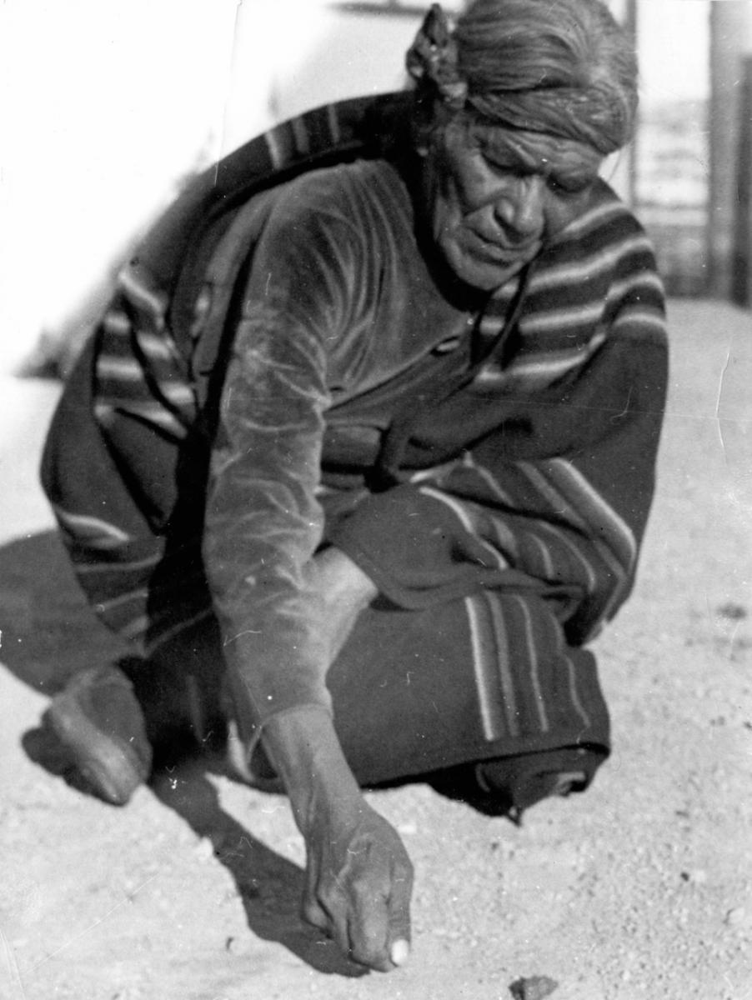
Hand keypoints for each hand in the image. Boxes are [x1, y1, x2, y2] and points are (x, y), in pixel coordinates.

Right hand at [261, 707, 412, 971]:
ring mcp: (317, 904)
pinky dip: (341, 927)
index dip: (388, 958)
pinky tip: (347, 901)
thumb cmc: (374, 841)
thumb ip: (400, 916)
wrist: (332, 817)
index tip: (397, 951)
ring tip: (368, 906)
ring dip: (359, 939)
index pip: (372, 950)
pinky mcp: (306, 908)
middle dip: (375, 952)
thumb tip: (400, 958)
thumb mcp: (401, 869)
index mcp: (364, 889)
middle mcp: (335, 900)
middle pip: (356, 954)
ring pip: (342, 946)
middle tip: (386, 929)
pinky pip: (328, 934)